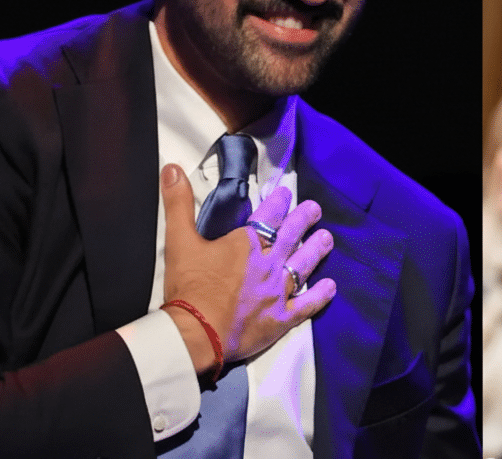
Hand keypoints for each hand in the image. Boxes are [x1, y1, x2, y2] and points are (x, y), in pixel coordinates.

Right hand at [159, 164, 335, 374]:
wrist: (196, 333)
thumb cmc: (189, 287)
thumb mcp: (179, 241)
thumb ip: (177, 203)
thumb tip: (172, 168)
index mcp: (246, 244)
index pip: (268, 216)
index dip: (278, 202)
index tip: (286, 193)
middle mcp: (267, 264)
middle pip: (292, 236)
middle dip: (304, 219)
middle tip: (315, 209)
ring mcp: (277, 292)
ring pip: (303, 266)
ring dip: (316, 251)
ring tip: (327, 239)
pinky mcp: (280, 319)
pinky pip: (306, 305)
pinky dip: (319, 295)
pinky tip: (330, 287)